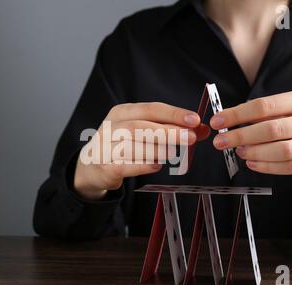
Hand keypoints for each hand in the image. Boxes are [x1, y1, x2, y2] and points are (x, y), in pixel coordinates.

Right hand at [74, 102, 210, 199]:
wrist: (91, 166)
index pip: (150, 109)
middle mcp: (112, 127)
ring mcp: (106, 148)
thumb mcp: (143, 132)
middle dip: (168, 131)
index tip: (194, 120)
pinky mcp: (105, 168)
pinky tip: (157, 166)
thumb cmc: (121, 145)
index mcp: (122, 112)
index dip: (174, 114)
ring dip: (156, 149)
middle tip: (190, 137)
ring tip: (174, 153)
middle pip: (140, 126)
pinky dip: (142, 165)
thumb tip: (201, 130)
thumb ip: (170, 130)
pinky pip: (125, 166)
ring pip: (132, 146)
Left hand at [209, 91, 291, 175]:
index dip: (237, 114)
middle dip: (240, 136)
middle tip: (220, 141)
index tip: (218, 121)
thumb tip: (232, 117)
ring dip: (254, 152)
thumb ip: (269, 112)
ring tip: (238, 152)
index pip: (264, 106)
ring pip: (281, 150)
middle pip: (271, 129)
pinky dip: (267, 167)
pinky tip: (252, 164)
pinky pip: (290, 167)